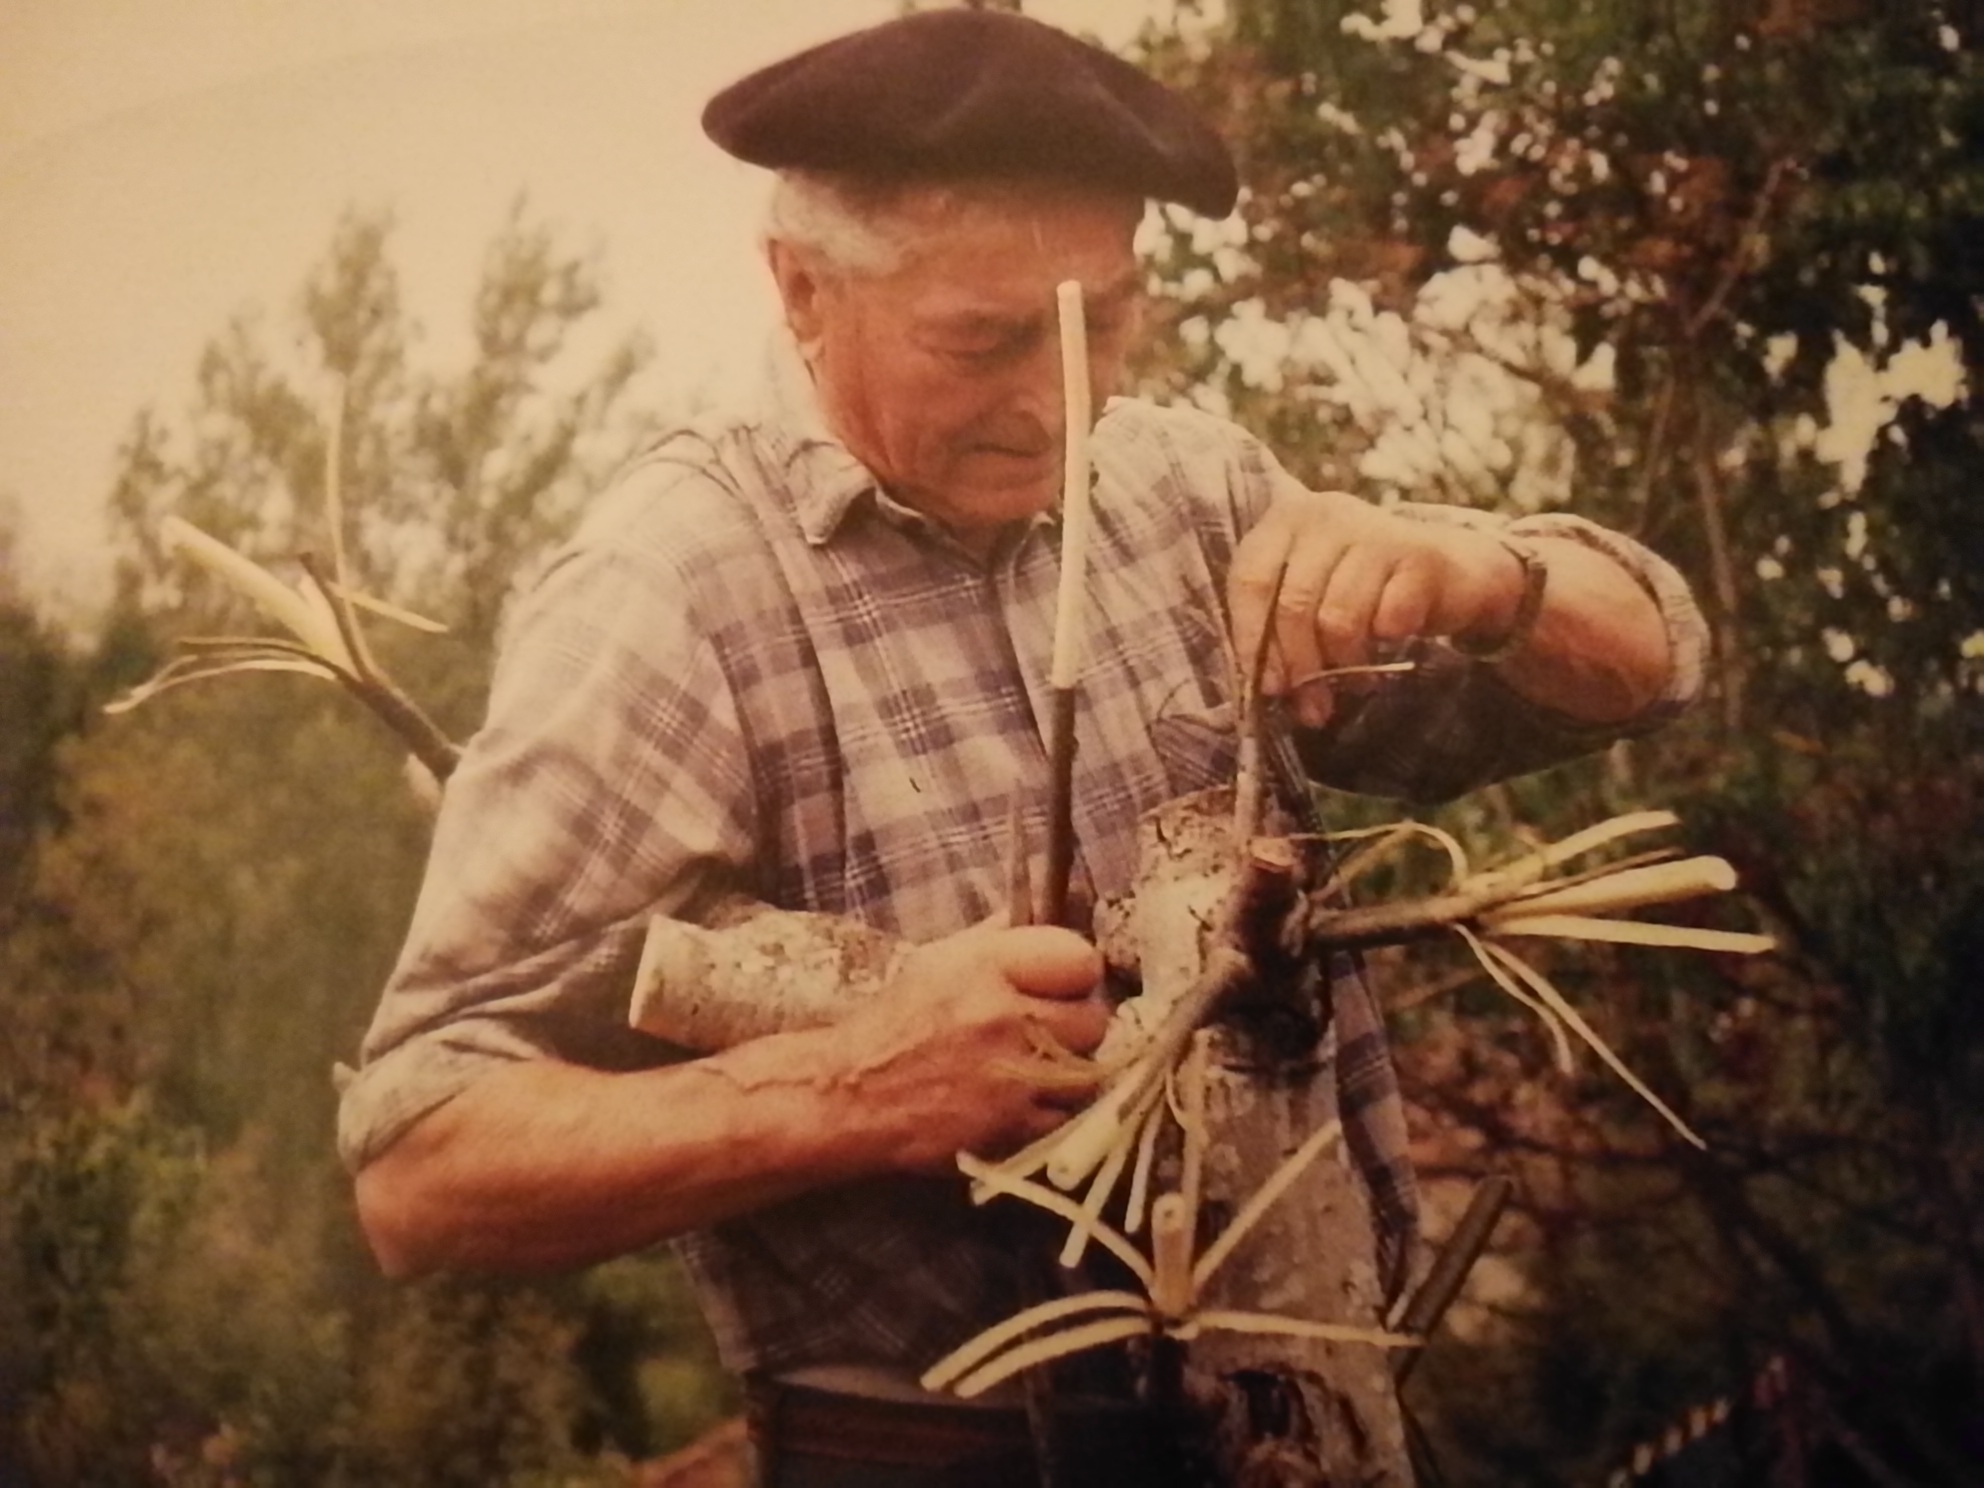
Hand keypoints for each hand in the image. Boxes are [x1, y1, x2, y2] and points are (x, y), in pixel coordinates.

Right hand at [827, 922, 1107, 1172]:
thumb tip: (1053, 901)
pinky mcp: (1011, 1128)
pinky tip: (1025, 1101)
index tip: (1065, 984)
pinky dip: (1052, 1112)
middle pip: (1094, 1018)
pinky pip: (1066, 1117)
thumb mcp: (941, 959)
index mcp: (988, 966)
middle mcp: (1004, 1017)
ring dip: (1071, 1071)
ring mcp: (1012, 1078)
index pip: (1080, 958)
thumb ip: (1000, 935)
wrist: (852, 1093)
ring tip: (1042, 1068)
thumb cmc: (897, 1021)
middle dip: (1078, 1023)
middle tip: (1055, 1029)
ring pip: (1087, 1072)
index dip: (1078, 972)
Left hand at [1228, 486, 1522, 727]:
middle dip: (1300, 668)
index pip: (1250, 580)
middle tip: (1313, 705)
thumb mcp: (1313, 600)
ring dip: (1345, 664)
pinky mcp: (1420, 557)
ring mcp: (1376, 531)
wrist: (1452, 570)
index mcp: (1287, 520)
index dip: (1250, 639)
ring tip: (1356, 678)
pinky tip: (1390, 641)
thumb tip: (1269, 690)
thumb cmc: (1365, 589)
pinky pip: (1388, 620)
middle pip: (1292, 605)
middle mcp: (1327, 515)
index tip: (1267, 687)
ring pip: (1338, 618)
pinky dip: (1386, 643)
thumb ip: (1279, 634)